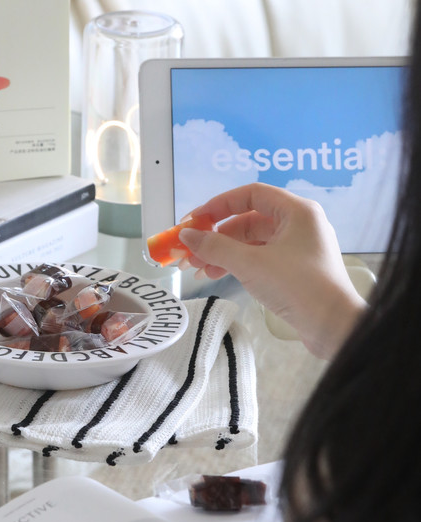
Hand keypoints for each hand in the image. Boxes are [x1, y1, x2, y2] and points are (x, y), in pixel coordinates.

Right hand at [177, 184, 366, 358]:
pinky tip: (216, 275)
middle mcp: (300, 224)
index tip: (194, 220)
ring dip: (224, 252)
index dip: (218, 204)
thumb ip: (215, 247)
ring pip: (252, 241)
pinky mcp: (296, 269)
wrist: (334, 327)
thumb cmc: (298, 286)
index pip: (250, 194)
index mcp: (297, 211)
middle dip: (216, 235)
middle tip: (191, 250)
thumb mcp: (250, 264)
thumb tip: (187, 236)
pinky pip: (260, 257)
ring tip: (199, 269)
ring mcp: (298, 247)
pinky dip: (238, 263)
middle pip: (248, 219)